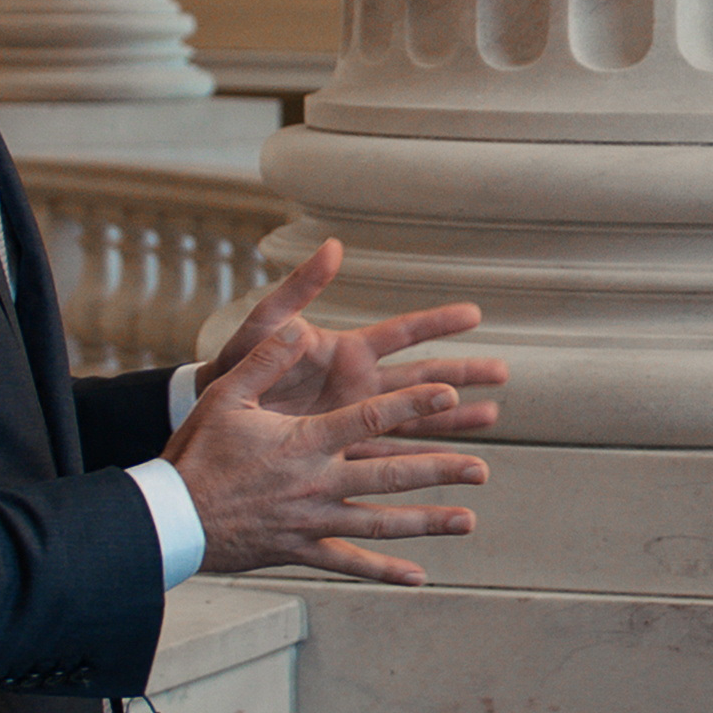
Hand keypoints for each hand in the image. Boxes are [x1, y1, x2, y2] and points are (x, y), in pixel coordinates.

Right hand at [167, 319, 487, 582]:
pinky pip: (347, 563)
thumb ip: (266, 360)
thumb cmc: (196, 451)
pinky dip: (382, 570)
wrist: (169, 518)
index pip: (369, 416)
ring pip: (380, 521)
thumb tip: (298, 329)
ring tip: (469, 520)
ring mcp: (312, 520)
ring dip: (427, 521)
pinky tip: (416, 576)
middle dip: (440, 469)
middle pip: (390, 473)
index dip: (412, 404)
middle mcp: (317, 482)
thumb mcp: (226, 395)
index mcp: (304, 440)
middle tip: (481, 469)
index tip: (450, 395)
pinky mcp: (299, 549)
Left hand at [195, 240, 506, 442]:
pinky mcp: (344, 450)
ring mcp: (356, 418)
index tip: (474, 314)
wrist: (210, 412)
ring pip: (417, 418)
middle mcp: (360, 385)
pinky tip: (448, 464)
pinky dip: (421, 459)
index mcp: (347, 352)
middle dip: (463, 373)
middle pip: (424, 377)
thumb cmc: (234, 364)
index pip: (402, 334)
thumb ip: (299, 290)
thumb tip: (332, 248)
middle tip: (502, 373)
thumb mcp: (265, 325)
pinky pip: (391, 455)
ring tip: (492, 418)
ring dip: (453, 419)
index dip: (437, 323)